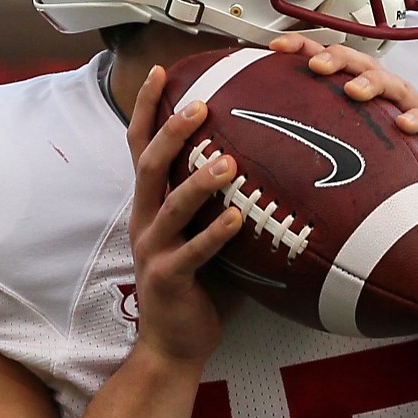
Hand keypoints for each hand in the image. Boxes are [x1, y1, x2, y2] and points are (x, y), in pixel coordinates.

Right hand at [125, 64, 243, 367]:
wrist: (172, 346)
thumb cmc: (200, 288)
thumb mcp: (209, 236)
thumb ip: (227, 202)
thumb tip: (276, 163)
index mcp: (150, 206)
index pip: (140, 146)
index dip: (148, 109)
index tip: (162, 71)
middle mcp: (144, 221)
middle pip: (148, 165)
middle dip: (171, 131)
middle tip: (201, 105)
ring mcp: (152, 250)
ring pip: (169, 205)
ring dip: (198, 180)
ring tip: (227, 161)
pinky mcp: (167, 279)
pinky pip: (192, 253)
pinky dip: (214, 234)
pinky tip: (238, 219)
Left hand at [267, 33, 417, 182]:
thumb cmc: (377, 157)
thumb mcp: (336, 141)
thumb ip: (304, 133)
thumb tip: (254, 137)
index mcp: (353, 89)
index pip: (327, 60)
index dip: (304, 48)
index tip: (277, 47)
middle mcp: (381, 92)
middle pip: (359, 64)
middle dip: (337, 60)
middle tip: (317, 67)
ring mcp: (408, 107)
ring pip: (392, 85)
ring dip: (372, 83)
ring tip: (354, 90)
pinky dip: (416, 119)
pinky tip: (402, 124)